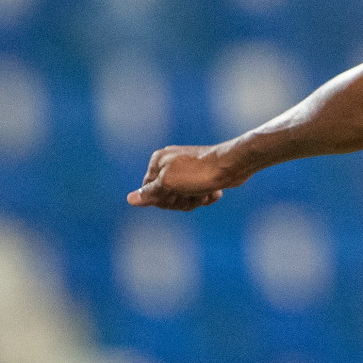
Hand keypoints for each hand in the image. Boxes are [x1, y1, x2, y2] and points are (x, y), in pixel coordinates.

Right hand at [127, 145, 241, 210]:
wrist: (233, 166)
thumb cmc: (198, 173)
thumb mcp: (169, 184)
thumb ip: (150, 193)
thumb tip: (130, 200)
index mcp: (158, 161)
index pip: (148, 191)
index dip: (162, 200)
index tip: (175, 196)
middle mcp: (171, 162)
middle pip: (166, 196)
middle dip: (180, 201)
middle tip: (192, 193)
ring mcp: (187, 169)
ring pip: (183, 197)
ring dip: (195, 200)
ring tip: (205, 192)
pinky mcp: (202, 175)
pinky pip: (198, 194)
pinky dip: (206, 196)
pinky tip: (215, 192)